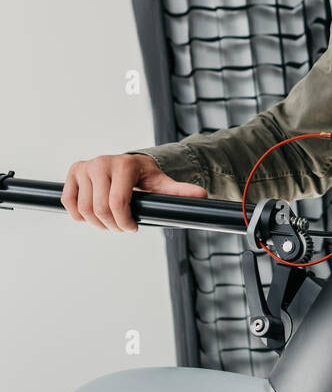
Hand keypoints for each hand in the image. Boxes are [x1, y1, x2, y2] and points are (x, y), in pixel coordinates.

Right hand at [61, 153, 207, 232]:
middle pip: (100, 209)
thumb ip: (179, 191)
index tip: (132, 228)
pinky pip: (69, 201)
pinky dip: (77, 214)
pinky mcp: (74, 171)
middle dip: (112, 226)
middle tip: (121, 228)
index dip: (124, 222)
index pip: (118, 203)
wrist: (127, 164)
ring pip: (84, 208)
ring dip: (96, 223)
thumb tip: (202, 196)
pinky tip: (90, 216)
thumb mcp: (161, 183)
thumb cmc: (144, 177)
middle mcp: (103, 163)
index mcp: (126, 165)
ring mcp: (86, 166)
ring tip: (109, 223)